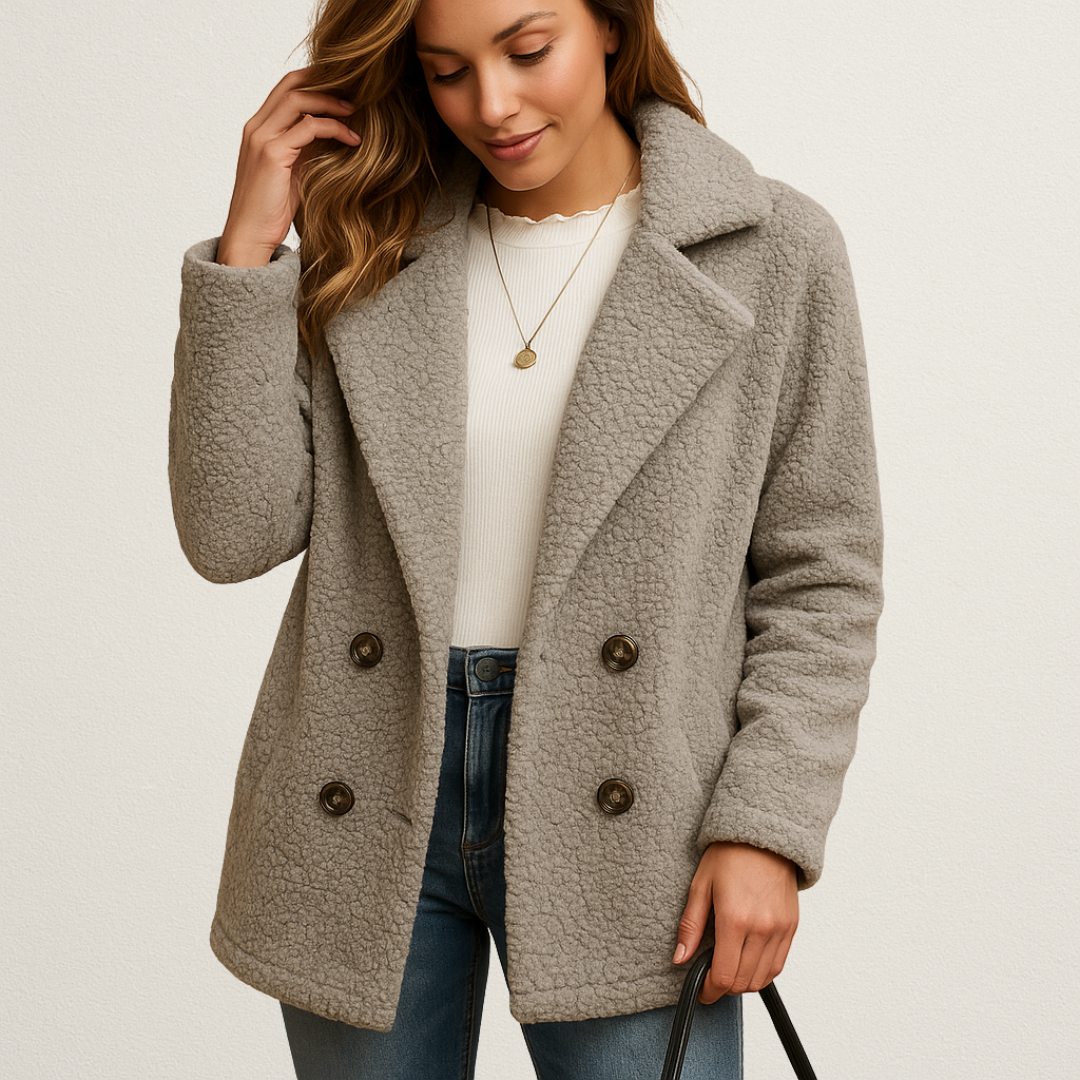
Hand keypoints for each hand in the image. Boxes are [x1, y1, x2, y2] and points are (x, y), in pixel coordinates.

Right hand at [217, 67, 360, 266]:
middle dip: (325, 81)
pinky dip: (334, 127)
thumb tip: (333, 135)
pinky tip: (353, 139)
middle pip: (290, 83)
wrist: (250, 236)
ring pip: (298, 99)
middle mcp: (256, 128)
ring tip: (356, 111)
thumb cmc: (271, 211)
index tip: (343, 89)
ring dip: (332, 101)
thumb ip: (306, 150)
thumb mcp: (292, 173)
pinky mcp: (272, 154)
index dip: (314, 82)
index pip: (285, 88)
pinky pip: (308, 126)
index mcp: (258, 129)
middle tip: (355, 91)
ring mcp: (261, 138)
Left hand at [674, 841, 798, 1002]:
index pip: (724, 977)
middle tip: (710, 979)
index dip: (709, 991)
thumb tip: (680, 958)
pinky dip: (762, 972)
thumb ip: (691, 926)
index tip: (701, 991)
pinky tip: (748, 962)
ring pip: (762, 979)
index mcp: (734, 919)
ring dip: (743, 983)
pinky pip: (778, 965)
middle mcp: (761, 929)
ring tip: (728, 969)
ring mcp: (780, 930)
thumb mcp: (700, 885)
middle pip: (743, 982)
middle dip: (724, 988)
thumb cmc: (729, 855)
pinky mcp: (792, 927)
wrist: (763, 835)